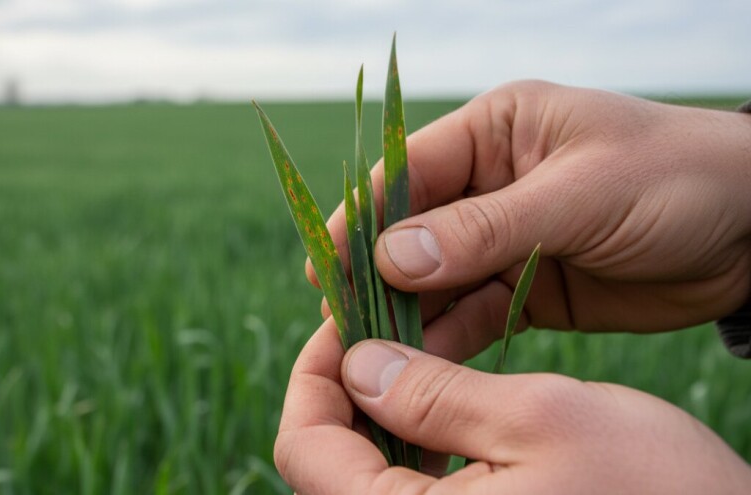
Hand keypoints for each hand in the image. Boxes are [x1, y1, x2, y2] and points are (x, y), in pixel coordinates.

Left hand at [275, 319, 750, 493]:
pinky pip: (415, 491)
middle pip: (330, 463)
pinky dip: (417, 443)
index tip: (343, 319)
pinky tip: (444, 403)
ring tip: (411, 353)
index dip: (313, 373)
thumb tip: (356, 366)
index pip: (304, 449)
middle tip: (379, 326)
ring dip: (381, 411)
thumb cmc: (652, 490)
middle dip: (346, 389)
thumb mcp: (539, 418)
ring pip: (370, 475)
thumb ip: (432, 395)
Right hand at [310, 81, 750, 355]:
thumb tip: (391, 257)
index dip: (362, 216)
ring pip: (435, 280)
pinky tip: (421, 367)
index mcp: (496, 132)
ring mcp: (505, 240)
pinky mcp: (525, 289)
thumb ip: (485, 227)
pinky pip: (472, 315)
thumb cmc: (677, 181)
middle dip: (376, 277)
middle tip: (338, 324)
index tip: (324, 264)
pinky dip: (447, 341)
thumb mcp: (581, 194)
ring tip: (370, 357)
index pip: (408, 171)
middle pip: (411, 232)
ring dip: (404, 315)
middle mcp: (489, 184)